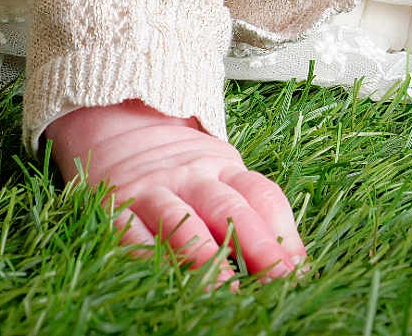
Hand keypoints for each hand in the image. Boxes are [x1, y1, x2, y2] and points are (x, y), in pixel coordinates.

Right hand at [43, 99, 305, 284]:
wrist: (113, 120)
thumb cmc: (176, 164)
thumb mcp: (218, 171)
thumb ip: (251, 210)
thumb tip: (295, 264)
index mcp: (222, 165)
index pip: (260, 194)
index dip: (283, 232)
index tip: (298, 269)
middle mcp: (189, 176)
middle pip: (228, 207)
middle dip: (256, 244)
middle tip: (277, 278)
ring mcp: (151, 191)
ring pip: (182, 223)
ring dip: (206, 258)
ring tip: (227, 290)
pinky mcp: (115, 209)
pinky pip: (133, 237)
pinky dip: (152, 260)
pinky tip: (168, 283)